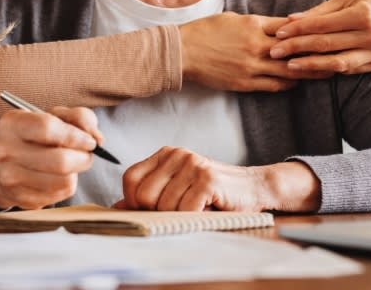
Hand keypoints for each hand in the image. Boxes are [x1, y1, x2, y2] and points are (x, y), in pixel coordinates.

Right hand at [0, 106, 100, 209]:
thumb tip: (97, 139)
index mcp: (12, 124)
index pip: (47, 128)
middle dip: (83, 158)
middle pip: (59, 161)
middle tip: (87, 154)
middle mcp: (5, 151)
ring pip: (64, 181)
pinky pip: (60, 195)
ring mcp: (10, 178)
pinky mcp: (21, 199)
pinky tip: (58, 176)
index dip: (75, 136)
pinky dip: (67, 185)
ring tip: (70, 163)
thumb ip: (80, 118)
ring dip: (76, 172)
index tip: (90, 141)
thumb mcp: (56, 116)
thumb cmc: (37, 135)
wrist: (4, 164)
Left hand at [116, 147, 320, 212]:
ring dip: (180, 216)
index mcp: (165, 154)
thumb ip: (149, 196)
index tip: (152, 211)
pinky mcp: (207, 179)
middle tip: (180, 210)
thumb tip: (117, 209)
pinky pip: (184, 210)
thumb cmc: (213, 193)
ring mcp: (192, 165)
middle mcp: (177, 154)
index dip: (134, 201)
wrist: (253, 187)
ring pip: (163, 207)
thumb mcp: (178, 189)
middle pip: (142, 195)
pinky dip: (193, 217)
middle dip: (158, 212)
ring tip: (197, 208)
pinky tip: (206, 209)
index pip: (130, 179)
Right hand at [179, 12, 331, 92]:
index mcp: (254, 25)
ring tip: (326, 72)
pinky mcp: (244, 83)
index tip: (327, 30)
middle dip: (318, 53)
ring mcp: (251, 66)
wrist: (183, 52)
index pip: (290, 27)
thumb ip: (258, 23)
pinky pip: (273, 86)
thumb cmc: (206, 31)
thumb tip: (281, 25)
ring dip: (308, 72)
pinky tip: (297, 83)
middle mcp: (256, 46)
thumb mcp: (234, 18)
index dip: (310, 30)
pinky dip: (288, 85)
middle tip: (338, 53)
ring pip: (288, 71)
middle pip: (296, 51)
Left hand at [269, 0, 370, 73]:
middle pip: (326, 45)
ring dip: (310, 65)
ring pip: (337, 63)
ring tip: (290, 65)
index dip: (298, 30)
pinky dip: (329, 69)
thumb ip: (319, 11)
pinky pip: (350, 69)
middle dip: (297, 48)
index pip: (322, 26)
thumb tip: (290, 19)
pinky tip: (312, 68)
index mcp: (363, 14)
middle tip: (274, 52)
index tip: (279, 33)